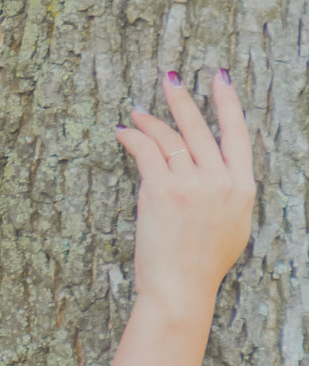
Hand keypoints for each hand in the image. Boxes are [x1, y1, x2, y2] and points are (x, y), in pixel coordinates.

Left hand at [115, 70, 255, 316]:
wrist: (181, 287)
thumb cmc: (203, 263)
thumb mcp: (234, 226)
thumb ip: (228, 194)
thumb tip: (217, 171)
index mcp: (241, 188)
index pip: (237, 134)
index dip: (228, 103)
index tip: (221, 78)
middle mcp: (219, 181)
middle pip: (199, 128)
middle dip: (182, 99)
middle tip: (169, 78)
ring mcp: (191, 184)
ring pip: (168, 138)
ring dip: (150, 121)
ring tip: (137, 113)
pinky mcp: (162, 190)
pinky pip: (145, 151)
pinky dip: (132, 138)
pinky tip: (123, 133)